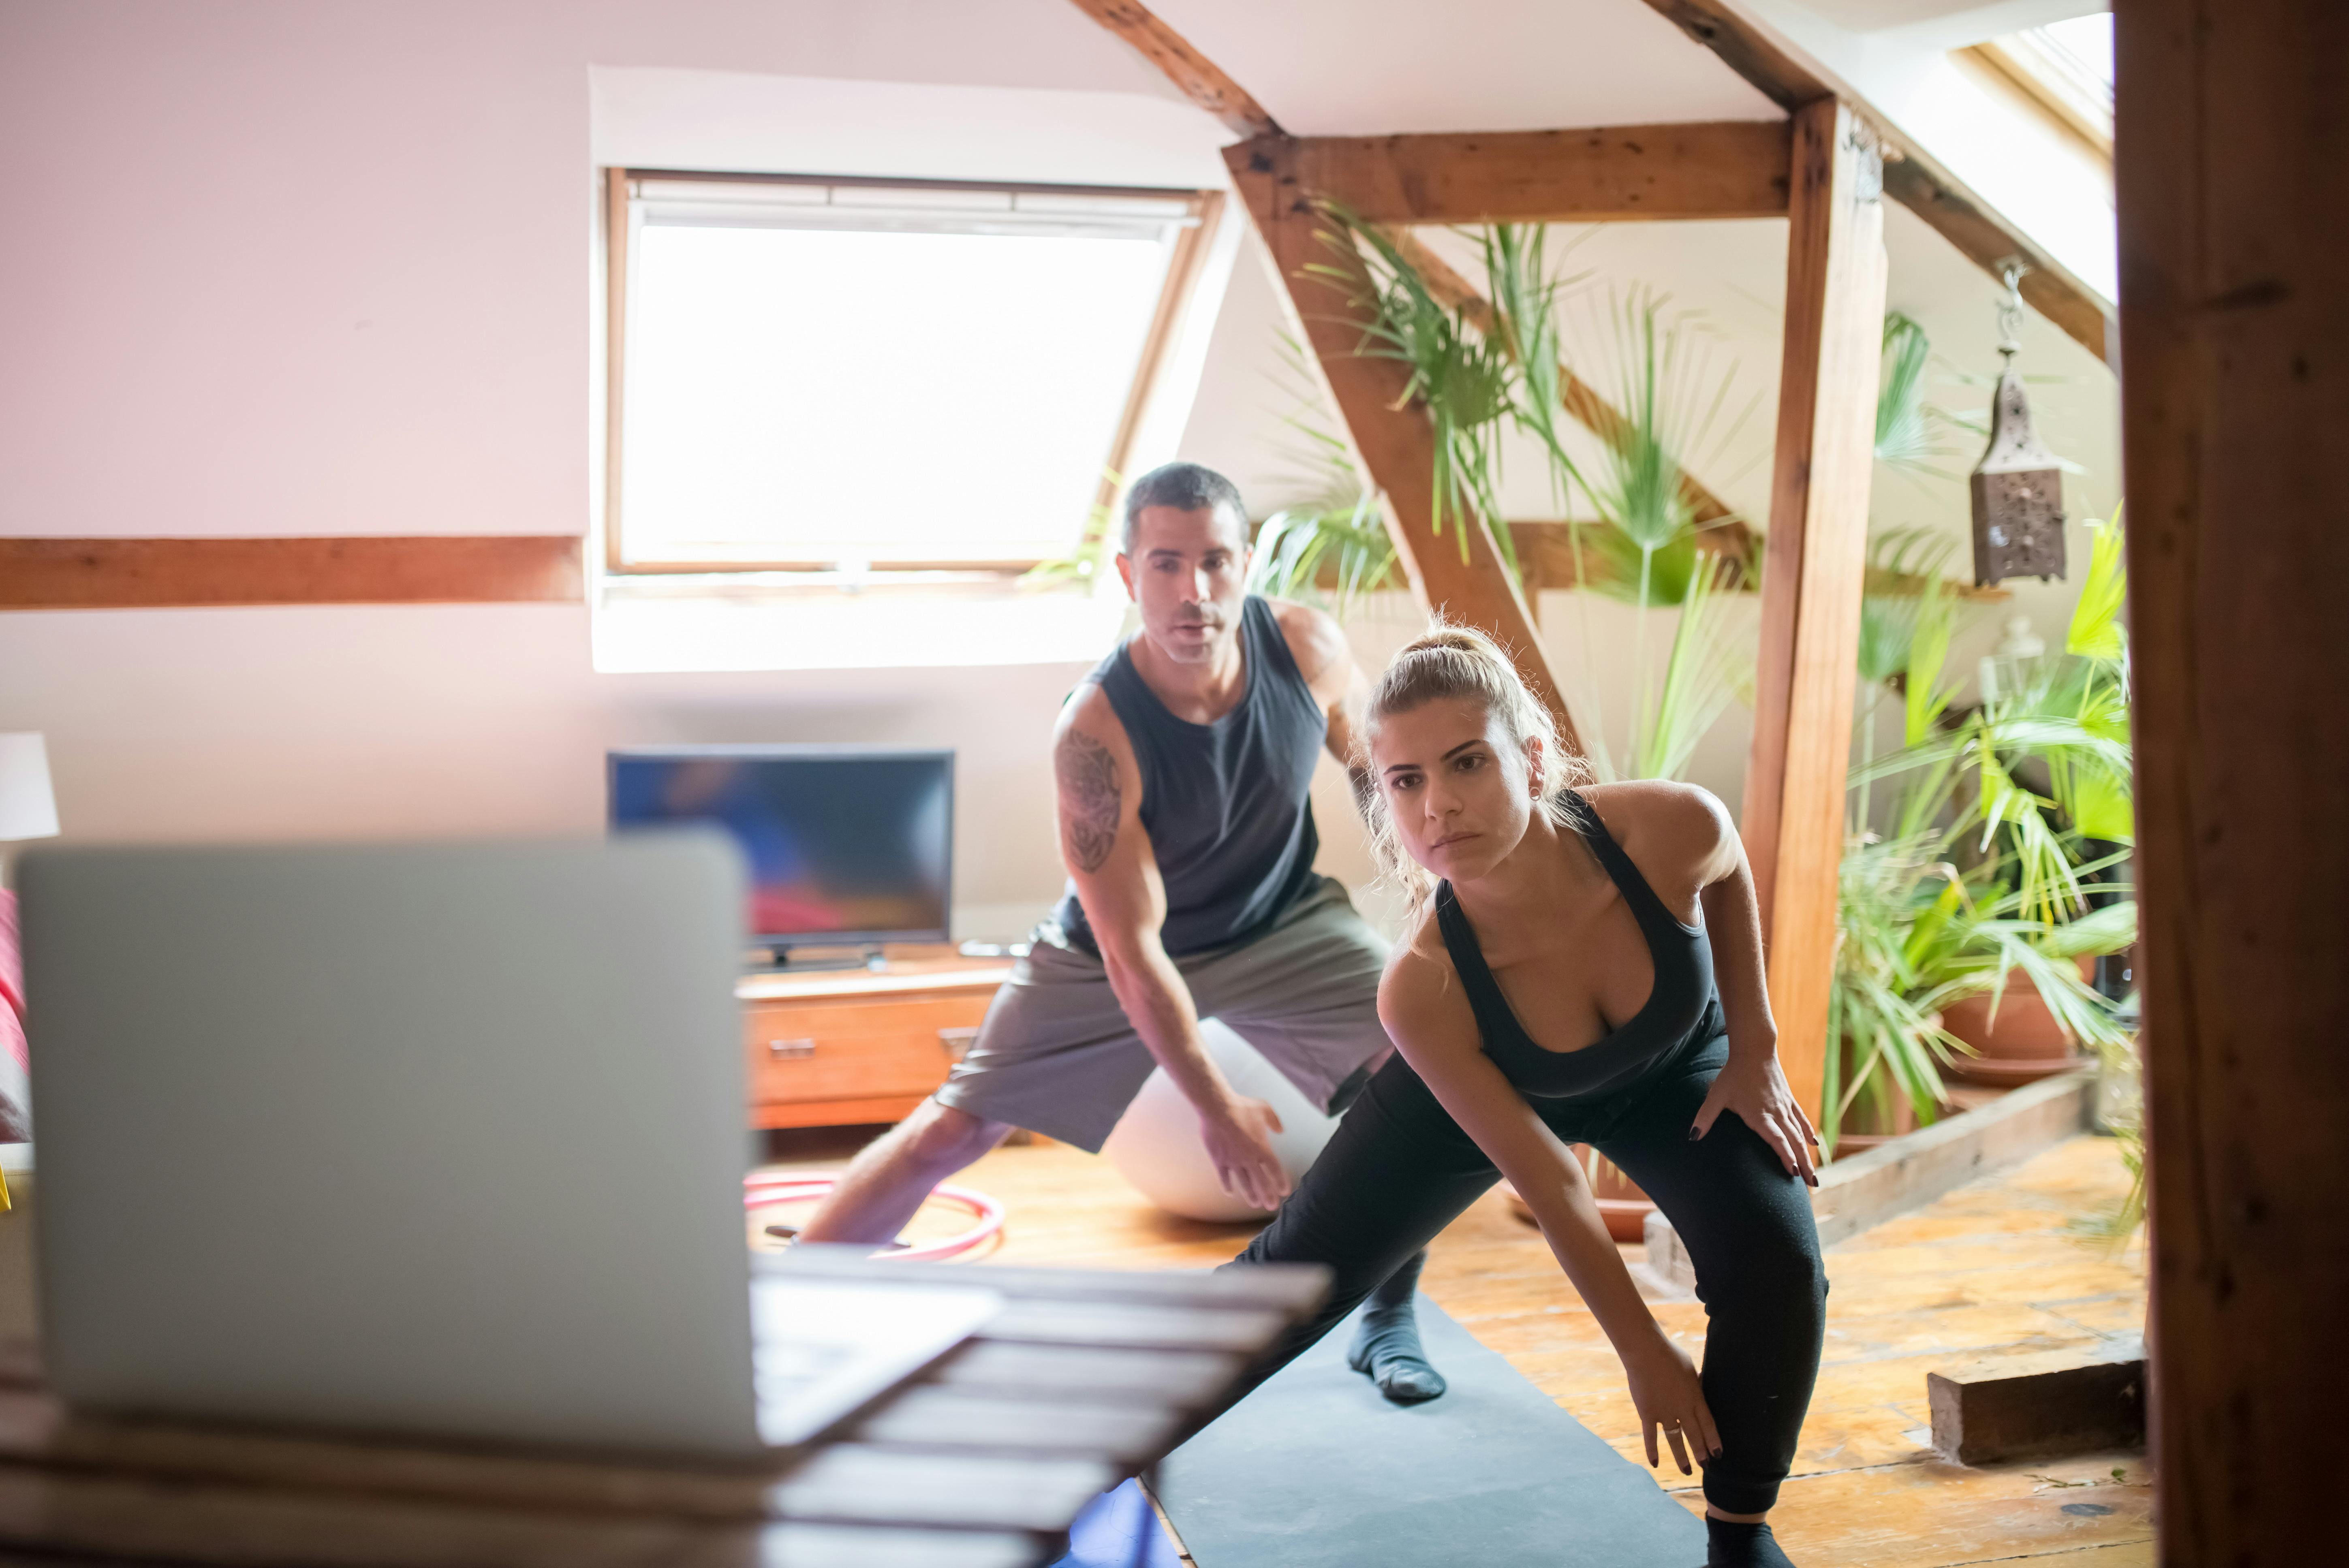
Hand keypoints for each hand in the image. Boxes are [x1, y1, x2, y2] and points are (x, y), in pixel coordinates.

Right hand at [1199, 1096, 1288, 1210]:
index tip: (1285, 1191)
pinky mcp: (1219, 1160)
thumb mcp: (1264, 1108)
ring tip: (1255, 1204)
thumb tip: (1281, 1130)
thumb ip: (1274, 1121)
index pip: (1274, 1169)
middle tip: (1272, 1207)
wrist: (1216, 1107)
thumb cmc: (1241, 1106)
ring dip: (1250, 1195)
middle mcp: (1248, 1158)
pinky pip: (1223, 1177)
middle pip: (1260, 1182)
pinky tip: (1230, 1193)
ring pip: (1243, 1183)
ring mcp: (1233, 1161)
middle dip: (1267, 1196)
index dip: (1280, 1182)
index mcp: (1261, 1147)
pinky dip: (1227, 1186)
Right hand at [1623, 1334, 1721, 1475]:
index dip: (1714, 1441)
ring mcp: (1664, 1414)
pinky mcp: (1647, 1414)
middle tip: (1706, 1466)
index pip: (1709, 1425)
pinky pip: (1650, 1436)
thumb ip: (1694, 1383)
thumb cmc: (1669, 1355)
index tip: (1719, 1454)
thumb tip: (1699, 1385)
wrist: (1646, 1352)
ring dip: (1682, 1457)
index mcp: (1696, 1398)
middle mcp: (1682, 1410)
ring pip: (1675, 1440)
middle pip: (1695, 1436)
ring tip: (1687, 1471)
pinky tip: (1655, 1464)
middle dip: (1701, 1453)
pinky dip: (1652, 1451)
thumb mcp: (1690, 1368)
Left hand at [1691, 1051, 1819, 1186]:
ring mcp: (1785, 1106)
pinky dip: (1807, 1131)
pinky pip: (1801, 1118)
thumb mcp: (1716, 1095)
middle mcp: (1776, 1113)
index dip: (1786, 1156)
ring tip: (1814, 1173)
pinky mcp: (1789, 1099)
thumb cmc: (1733, 1073)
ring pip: (1800, 1134)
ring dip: (1808, 1154)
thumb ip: (1705, 1117)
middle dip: (1803, 1164)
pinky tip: (1813, 1143)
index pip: (1777, 1140)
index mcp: (1760, 1115)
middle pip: (1793, 1142)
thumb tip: (1692, 1137)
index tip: (1794, 1173)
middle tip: (1812, 1184)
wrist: (1754, 1049)